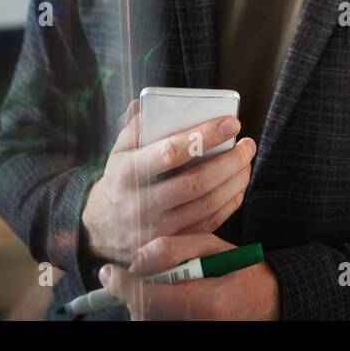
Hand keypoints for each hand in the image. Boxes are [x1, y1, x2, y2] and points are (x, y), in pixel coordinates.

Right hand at [81, 99, 256, 262]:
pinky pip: (209, 224)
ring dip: (235, 181)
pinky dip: (230, 203)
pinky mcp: (170, 246)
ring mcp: (155, 231)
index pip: (170, 153)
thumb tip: (149, 104)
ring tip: (246, 162)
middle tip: (248, 145)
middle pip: (196, 183)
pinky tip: (238, 185)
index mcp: (126, 174)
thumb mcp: (119, 152)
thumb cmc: (120, 180)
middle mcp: (139, 205)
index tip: (232, 123)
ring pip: (207, 204)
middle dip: (230, 161)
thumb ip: (135, 127)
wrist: (101, 229)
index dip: (204, 136)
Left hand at [98, 233, 280, 319]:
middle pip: (142, 313)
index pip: (149, 297)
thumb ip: (173, 248)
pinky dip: (156, 311)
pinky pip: (157, 322)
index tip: (109, 273)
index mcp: (205, 302)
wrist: (267, 301)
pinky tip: (173, 299)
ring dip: (145, 303)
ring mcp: (192, 331)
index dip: (124, 285)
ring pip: (147, 320)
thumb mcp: (213, 246)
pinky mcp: (186, 333)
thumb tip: (136, 260)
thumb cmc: (241, 270)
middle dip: (135, 292)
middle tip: (147, 276)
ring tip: (170, 287)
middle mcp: (196, 325)